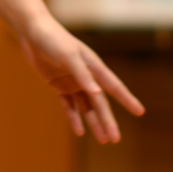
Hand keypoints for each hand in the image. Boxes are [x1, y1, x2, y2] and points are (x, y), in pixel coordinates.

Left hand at [18, 15, 144, 142]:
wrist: (33, 31)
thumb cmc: (53, 39)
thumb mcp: (68, 55)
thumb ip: (82, 74)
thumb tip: (97, 93)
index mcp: (94, 66)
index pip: (114, 87)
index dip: (127, 100)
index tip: (140, 112)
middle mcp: (86, 76)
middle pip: (100, 103)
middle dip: (108, 121)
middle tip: (115, 139)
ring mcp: (73, 82)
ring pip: (86, 107)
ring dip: (94, 123)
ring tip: (103, 140)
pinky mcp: (58, 85)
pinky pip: (69, 105)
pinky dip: (74, 118)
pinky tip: (80, 131)